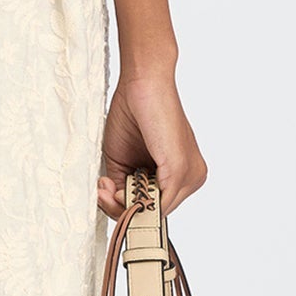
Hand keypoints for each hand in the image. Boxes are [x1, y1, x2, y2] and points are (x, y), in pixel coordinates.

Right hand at [98, 58, 206, 220]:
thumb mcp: (124, 161)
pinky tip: (115, 186)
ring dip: (123, 204)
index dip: (127, 207)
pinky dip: (131, 200)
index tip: (104, 192)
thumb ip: (124, 187)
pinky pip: (157, 204)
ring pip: (155, 212)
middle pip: (155, 212)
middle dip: (123, 207)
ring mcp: (190, 175)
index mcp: (182, 174)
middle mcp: (193, 177)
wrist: (142, 83)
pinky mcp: (180, 170)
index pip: (156, 206)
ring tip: (106, 184)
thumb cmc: (132, 114)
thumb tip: (119, 208)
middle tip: (102, 189)